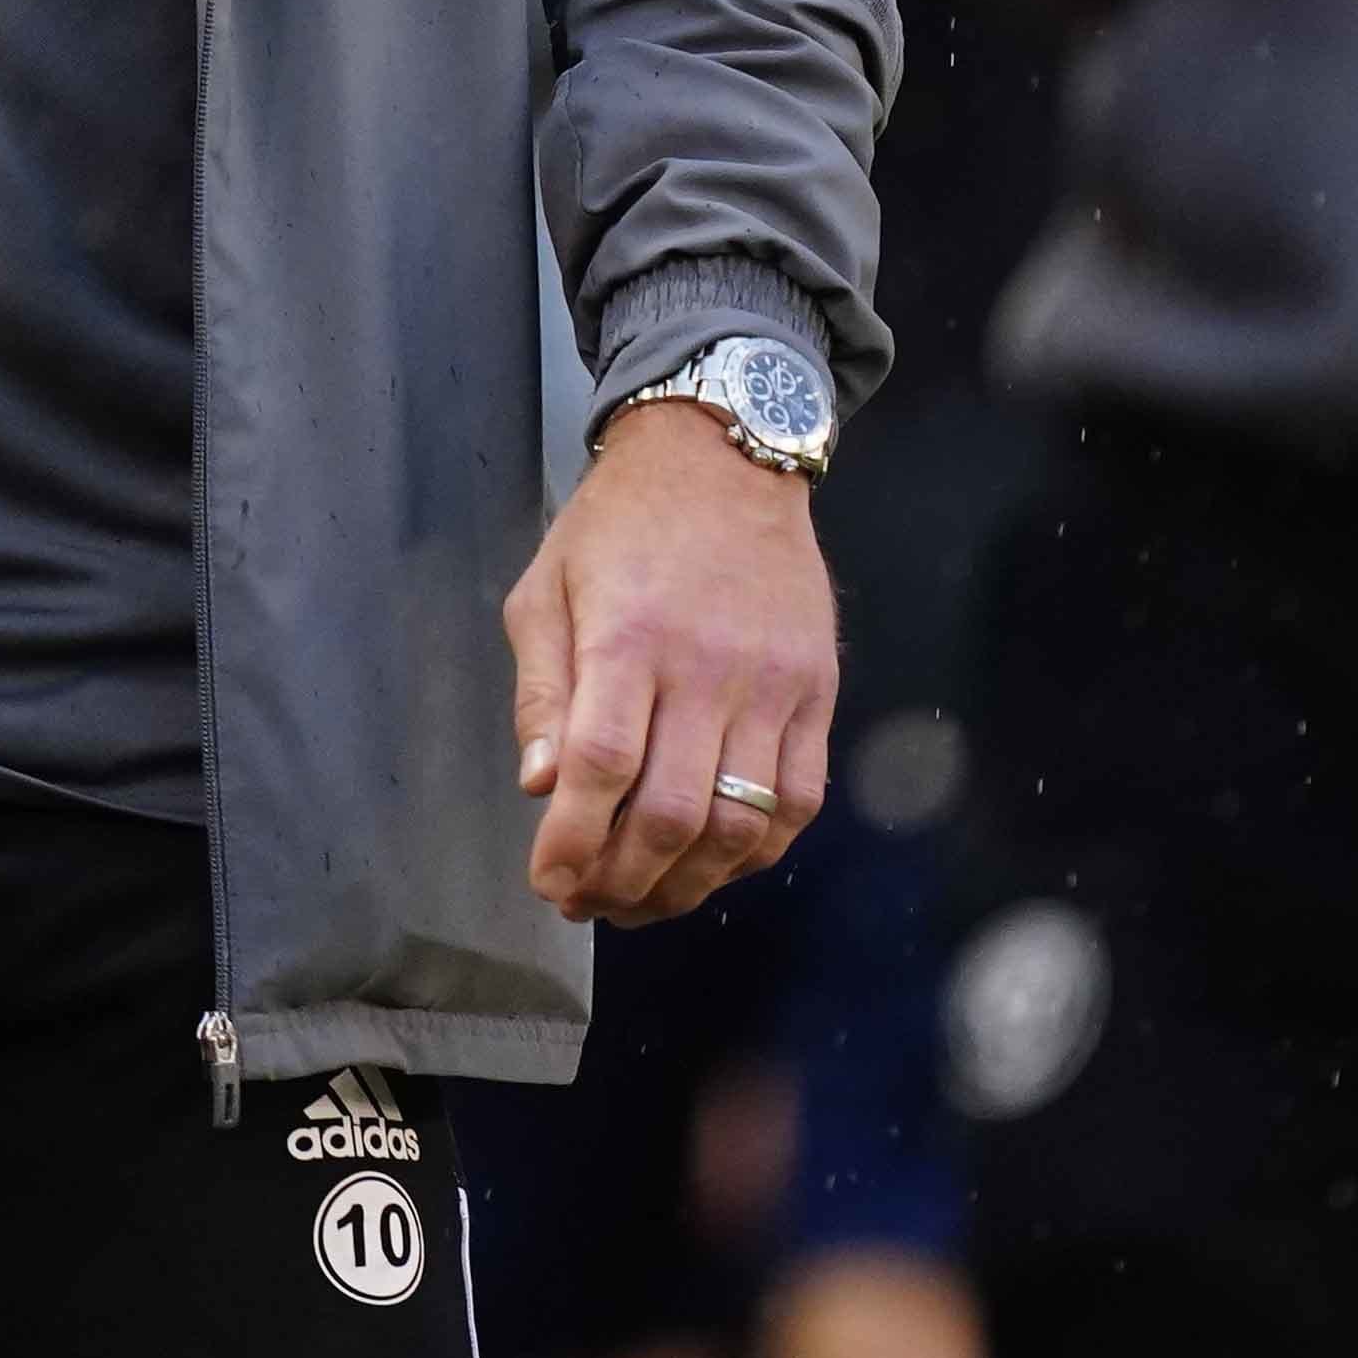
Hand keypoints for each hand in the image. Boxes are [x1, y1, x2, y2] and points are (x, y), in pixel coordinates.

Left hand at [508, 397, 840, 923]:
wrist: (723, 457)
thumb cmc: (619, 524)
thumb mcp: (546, 588)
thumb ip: (542, 691)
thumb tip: (540, 786)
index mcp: (629, 637)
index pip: (603, 767)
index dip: (573, 841)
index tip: (549, 880)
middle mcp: (708, 667)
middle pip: (671, 812)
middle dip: (622, 881)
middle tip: (588, 900)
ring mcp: (773, 684)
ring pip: (739, 823)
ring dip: (687, 883)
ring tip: (643, 898)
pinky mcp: (817, 691)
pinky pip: (798, 800)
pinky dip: (756, 852)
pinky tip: (714, 864)